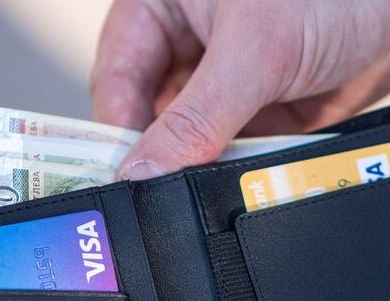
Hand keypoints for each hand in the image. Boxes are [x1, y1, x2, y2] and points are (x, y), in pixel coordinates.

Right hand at [91, 0, 389, 179]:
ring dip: (218, 164)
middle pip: (157, 117)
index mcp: (163, 6)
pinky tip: (265, 173)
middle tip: (176, 193)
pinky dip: (255, 167)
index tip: (126, 182)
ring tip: (233, 177)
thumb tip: (145, 170)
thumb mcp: (254, 50)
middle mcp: (193, 42)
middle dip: (172, 155)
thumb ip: (196, 118)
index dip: (119, 133)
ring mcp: (233, 79)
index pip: (118, 80)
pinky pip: (248, 151)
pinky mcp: (271, 108)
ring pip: (203, 141)